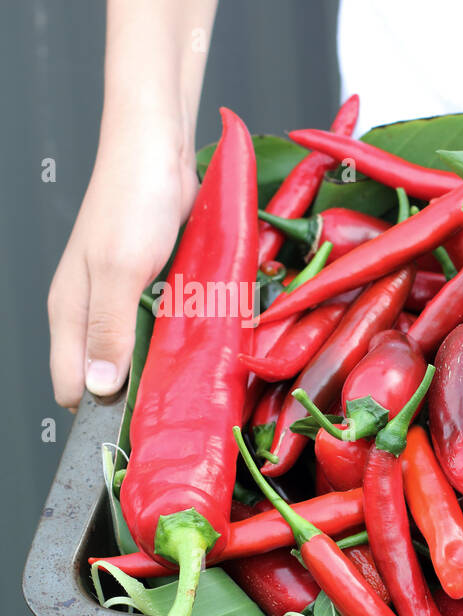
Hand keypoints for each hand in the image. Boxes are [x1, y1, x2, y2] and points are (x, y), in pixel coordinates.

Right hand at [48, 111, 198, 408]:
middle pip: (111, 376)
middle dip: (141, 393)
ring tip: (196, 376)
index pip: (73, 386)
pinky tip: (205, 343)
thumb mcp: (119, 270)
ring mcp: (125, 301)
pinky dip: (182, 338)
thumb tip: (98, 386)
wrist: (159, 152)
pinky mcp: (156, 288)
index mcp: (70, 313)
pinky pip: (167, 328)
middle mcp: (94, 313)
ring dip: (166, 366)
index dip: (103, 413)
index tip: (141, 429)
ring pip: (142, 354)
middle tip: (180, 404)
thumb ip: (107, 329)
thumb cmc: (133, 201)